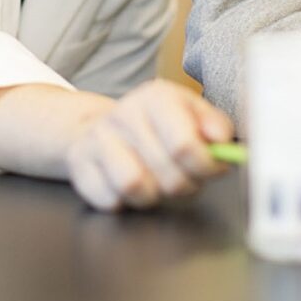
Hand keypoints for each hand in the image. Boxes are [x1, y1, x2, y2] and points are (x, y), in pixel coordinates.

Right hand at [64, 80, 233, 211]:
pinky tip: (126, 187)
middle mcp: (123, 114)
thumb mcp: (192, 115)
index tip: (209, 169)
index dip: (205, 167)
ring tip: (155, 184)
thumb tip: (222, 141)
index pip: (185, 146)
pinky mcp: (78, 165)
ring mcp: (97, 139)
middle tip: (183, 178)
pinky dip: (124, 203)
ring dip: (153, 196)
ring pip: (134, 187)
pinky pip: (109, 200)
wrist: (101, 128)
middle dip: (183, 186)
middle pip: (167, 174)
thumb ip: (215, 126)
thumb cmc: (158, 128)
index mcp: (157, 97)